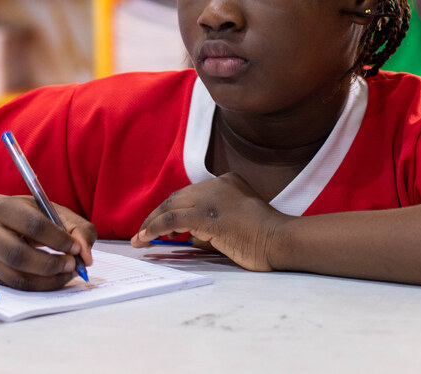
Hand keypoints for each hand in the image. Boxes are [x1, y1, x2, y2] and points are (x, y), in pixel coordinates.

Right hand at [0, 195, 95, 290]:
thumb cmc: (31, 215)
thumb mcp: (54, 211)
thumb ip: (77, 229)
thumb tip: (86, 258)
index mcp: (6, 209)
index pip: (32, 225)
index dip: (57, 239)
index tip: (76, 248)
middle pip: (17, 255)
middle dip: (50, 264)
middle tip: (72, 264)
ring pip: (17, 277)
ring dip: (48, 280)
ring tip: (68, 273)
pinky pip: (18, 287)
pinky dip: (42, 287)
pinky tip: (57, 278)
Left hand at [132, 173, 288, 271]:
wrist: (280, 239)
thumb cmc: (263, 237)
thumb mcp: (235, 222)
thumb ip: (211, 224)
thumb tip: (187, 236)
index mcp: (226, 181)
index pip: (190, 194)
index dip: (171, 209)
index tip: (158, 225)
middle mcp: (216, 184)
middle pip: (177, 198)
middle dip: (156, 216)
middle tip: (142, 232)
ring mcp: (211, 197)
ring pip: (171, 206)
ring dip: (151, 223)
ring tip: (140, 239)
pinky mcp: (205, 215)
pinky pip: (172, 221)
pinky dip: (155, 229)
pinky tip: (146, 239)